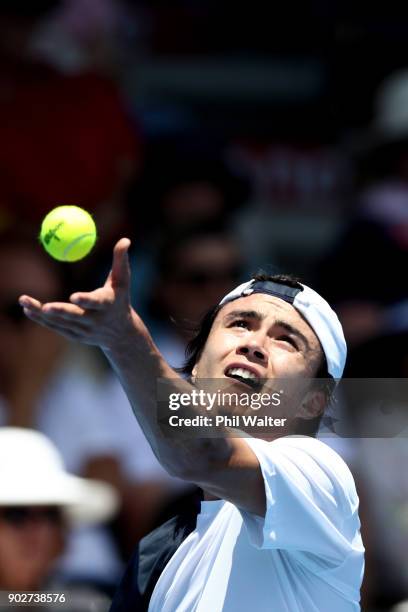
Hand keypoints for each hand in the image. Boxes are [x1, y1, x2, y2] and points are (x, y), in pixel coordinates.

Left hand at [19, 238, 135, 350]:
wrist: (120, 334)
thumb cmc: (120, 299)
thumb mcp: (122, 281)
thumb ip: (121, 261)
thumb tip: (125, 239)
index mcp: (107, 305)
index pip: (97, 303)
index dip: (86, 300)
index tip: (74, 296)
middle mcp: (95, 320)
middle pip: (76, 316)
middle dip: (60, 311)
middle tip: (45, 306)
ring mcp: (84, 330)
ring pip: (60, 322)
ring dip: (41, 313)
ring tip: (24, 300)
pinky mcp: (74, 335)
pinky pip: (55, 326)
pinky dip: (41, 319)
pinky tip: (28, 309)